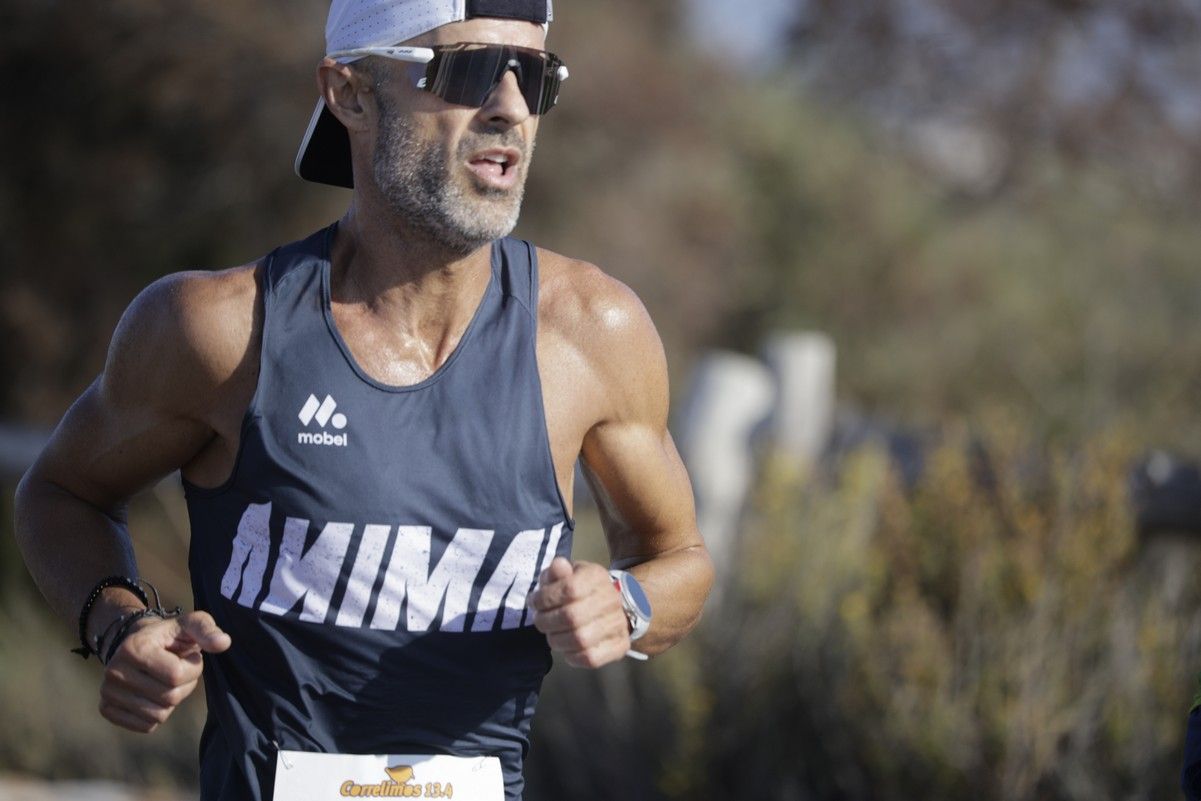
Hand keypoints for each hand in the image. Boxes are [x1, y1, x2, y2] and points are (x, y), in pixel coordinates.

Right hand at [98, 611, 230, 732]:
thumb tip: (224, 642)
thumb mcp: (190, 624)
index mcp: (134, 648)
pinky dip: (157, 714)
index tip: (189, 657)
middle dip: (184, 686)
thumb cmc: (171, 635)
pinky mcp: (107, 709)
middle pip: (168, 697)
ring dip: (172, 701)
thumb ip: (207, 630)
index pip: (176, 675)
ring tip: (166, 681)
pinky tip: (154, 694)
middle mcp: (114, 671)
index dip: (193, 668)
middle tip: (178, 670)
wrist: (139, 644)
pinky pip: (145, 725)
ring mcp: (107, 692)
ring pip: (158, 715)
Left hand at [529, 557, 629, 667]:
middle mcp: (612, 600)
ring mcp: (618, 624)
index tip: (534, 602)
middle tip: (540, 621)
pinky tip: (567, 647)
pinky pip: (590, 658)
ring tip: (552, 634)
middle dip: (546, 622)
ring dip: (556, 640)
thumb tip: (558, 566)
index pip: (569, 589)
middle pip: (571, 617)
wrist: (612, 607)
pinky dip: (571, 656)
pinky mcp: (620, 646)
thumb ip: (558, 571)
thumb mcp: (567, 574)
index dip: (545, 598)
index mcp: (597, 577)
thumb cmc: (581, 590)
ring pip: (579, 640)